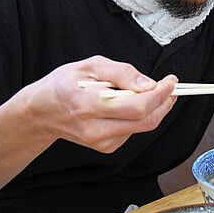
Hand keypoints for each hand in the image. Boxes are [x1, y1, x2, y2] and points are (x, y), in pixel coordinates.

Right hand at [21, 55, 177, 152]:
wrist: (42, 112)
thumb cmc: (64, 84)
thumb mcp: (90, 65)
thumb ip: (121, 72)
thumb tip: (148, 84)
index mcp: (89, 105)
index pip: (137, 106)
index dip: (160, 94)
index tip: (171, 81)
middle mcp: (95, 129)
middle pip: (146, 121)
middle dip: (165, 102)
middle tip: (169, 86)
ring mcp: (101, 142)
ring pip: (143, 127)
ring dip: (154, 108)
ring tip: (146, 91)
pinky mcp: (106, 147)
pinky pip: (134, 131)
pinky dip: (139, 116)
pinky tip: (127, 105)